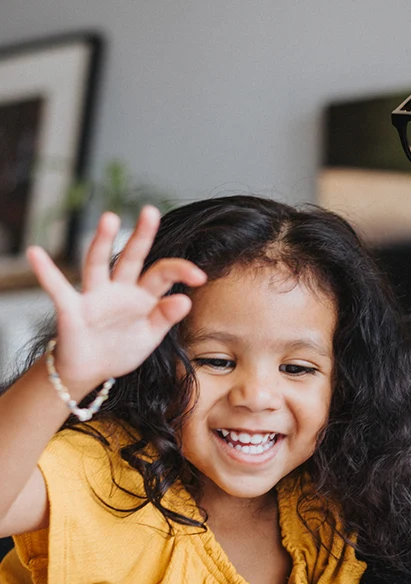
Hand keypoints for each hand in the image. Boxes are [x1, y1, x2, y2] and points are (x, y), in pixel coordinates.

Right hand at [27, 206, 205, 393]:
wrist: (93, 369)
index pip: (163, 274)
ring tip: (109, 218)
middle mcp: (119, 289)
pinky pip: (57, 288)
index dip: (181, 272)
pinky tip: (36, 253)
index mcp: (143, 295)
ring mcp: (95, 296)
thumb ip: (165, 317)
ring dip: (102, 241)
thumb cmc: (123, 348)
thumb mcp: (151, 335)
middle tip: (151, 211)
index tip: (200, 276)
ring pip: (98, 263)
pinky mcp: (72, 309)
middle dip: (141, 236)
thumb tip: (185, 300)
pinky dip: (46, 272)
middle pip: (131, 257)